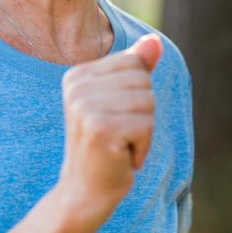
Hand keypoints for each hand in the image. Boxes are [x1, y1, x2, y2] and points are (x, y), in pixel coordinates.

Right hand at [57, 34, 161, 225]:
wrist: (84, 192)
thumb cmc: (107, 146)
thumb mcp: (120, 102)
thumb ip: (136, 68)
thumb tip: (155, 41)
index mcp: (77, 74)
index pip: (134, 63)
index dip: (138, 94)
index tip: (116, 117)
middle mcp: (76, 85)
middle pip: (143, 81)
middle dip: (143, 112)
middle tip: (119, 135)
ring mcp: (85, 106)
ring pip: (147, 102)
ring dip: (143, 130)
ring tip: (120, 145)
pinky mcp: (99, 128)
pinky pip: (146, 125)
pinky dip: (143, 145)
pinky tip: (122, 156)